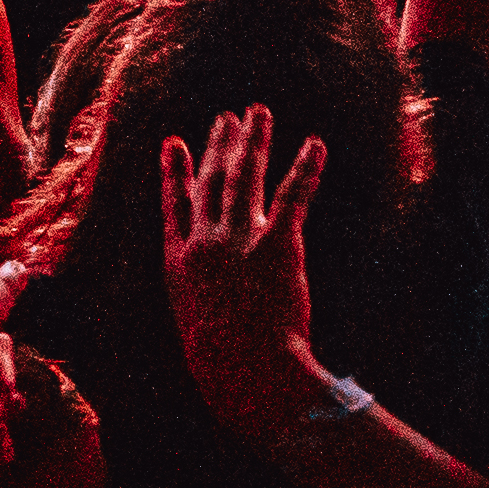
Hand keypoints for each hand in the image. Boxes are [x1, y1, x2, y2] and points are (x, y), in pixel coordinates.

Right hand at [156, 103, 336, 447]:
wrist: (244, 373)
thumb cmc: (220, 364)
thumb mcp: (193, 327)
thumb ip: (199, 299)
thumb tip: (207, 296)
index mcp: (180, 262)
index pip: (175, 205)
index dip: (174, 171)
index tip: (173, 142)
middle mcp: (205, 242)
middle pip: (211, 182)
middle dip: (218, 146)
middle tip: (226, 118)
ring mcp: (239, 240)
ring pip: (244, 177)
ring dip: (253, 142)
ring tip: (258, 114)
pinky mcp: (277, 244)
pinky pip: (292, 196)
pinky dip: (305, 167)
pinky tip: (315, 144)